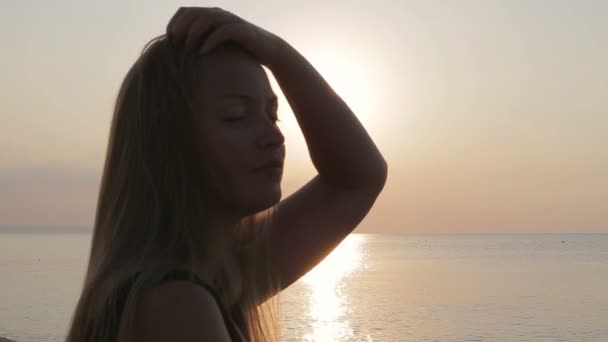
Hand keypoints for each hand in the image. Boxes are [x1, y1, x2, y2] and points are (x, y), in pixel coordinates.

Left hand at [166, 7, 288, 67]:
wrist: (269, 50)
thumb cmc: (240, 50)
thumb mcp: (217, 44)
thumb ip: (201, 42)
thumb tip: (179, 53)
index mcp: (211, 15)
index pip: (185, 11)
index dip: (174, 22)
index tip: (168, 38)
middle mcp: (220, 14)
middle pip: (194, 13)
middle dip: (181, 26)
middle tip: (174, 41)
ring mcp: (231, 21)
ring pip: (207, 19)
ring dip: (194, 31)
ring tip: (186, 46)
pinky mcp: (242, 31)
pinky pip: (224, 32)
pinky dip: (211, 41)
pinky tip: (203, 53)